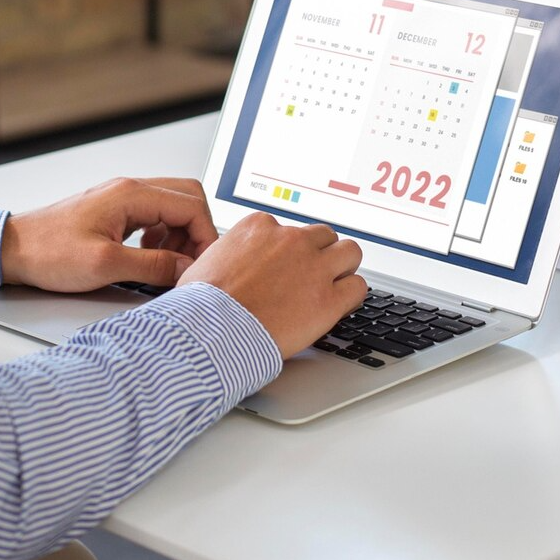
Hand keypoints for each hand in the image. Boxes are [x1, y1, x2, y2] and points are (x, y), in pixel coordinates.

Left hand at [1, 177, 219, 292]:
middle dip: (196, 232)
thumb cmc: (48, 252)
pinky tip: (148, 257)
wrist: (12, 249)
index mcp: (130, 195)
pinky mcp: (113, 213)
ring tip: (167, 264)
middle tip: (190, 262)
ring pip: (170, 207)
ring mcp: (121, 200)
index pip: (190, 205)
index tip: (203, 264)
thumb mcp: (105, 265)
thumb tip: (187, 270)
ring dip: (178, 235)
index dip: (205, 236)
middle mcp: (128, 190)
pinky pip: (152, 217)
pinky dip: (161, 237)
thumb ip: (152, 265)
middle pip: (186, 198)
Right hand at [179, 214, 365, 358]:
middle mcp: (290, 240)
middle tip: (313, 274)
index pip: (289, 230)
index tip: (286, 267)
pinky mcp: (328, 299)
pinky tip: (341, 305)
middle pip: (323, 236)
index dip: (291, 251)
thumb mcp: (206, 262)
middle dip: (320, 253)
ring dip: (343, 267)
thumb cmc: (202, 305)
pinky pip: (358, 287)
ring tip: (334, 285)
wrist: (213, 332)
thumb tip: (223, 264)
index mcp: (260, 227)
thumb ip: (226, 254)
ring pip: (349, 252)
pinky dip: (351, 295)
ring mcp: (313, 267)